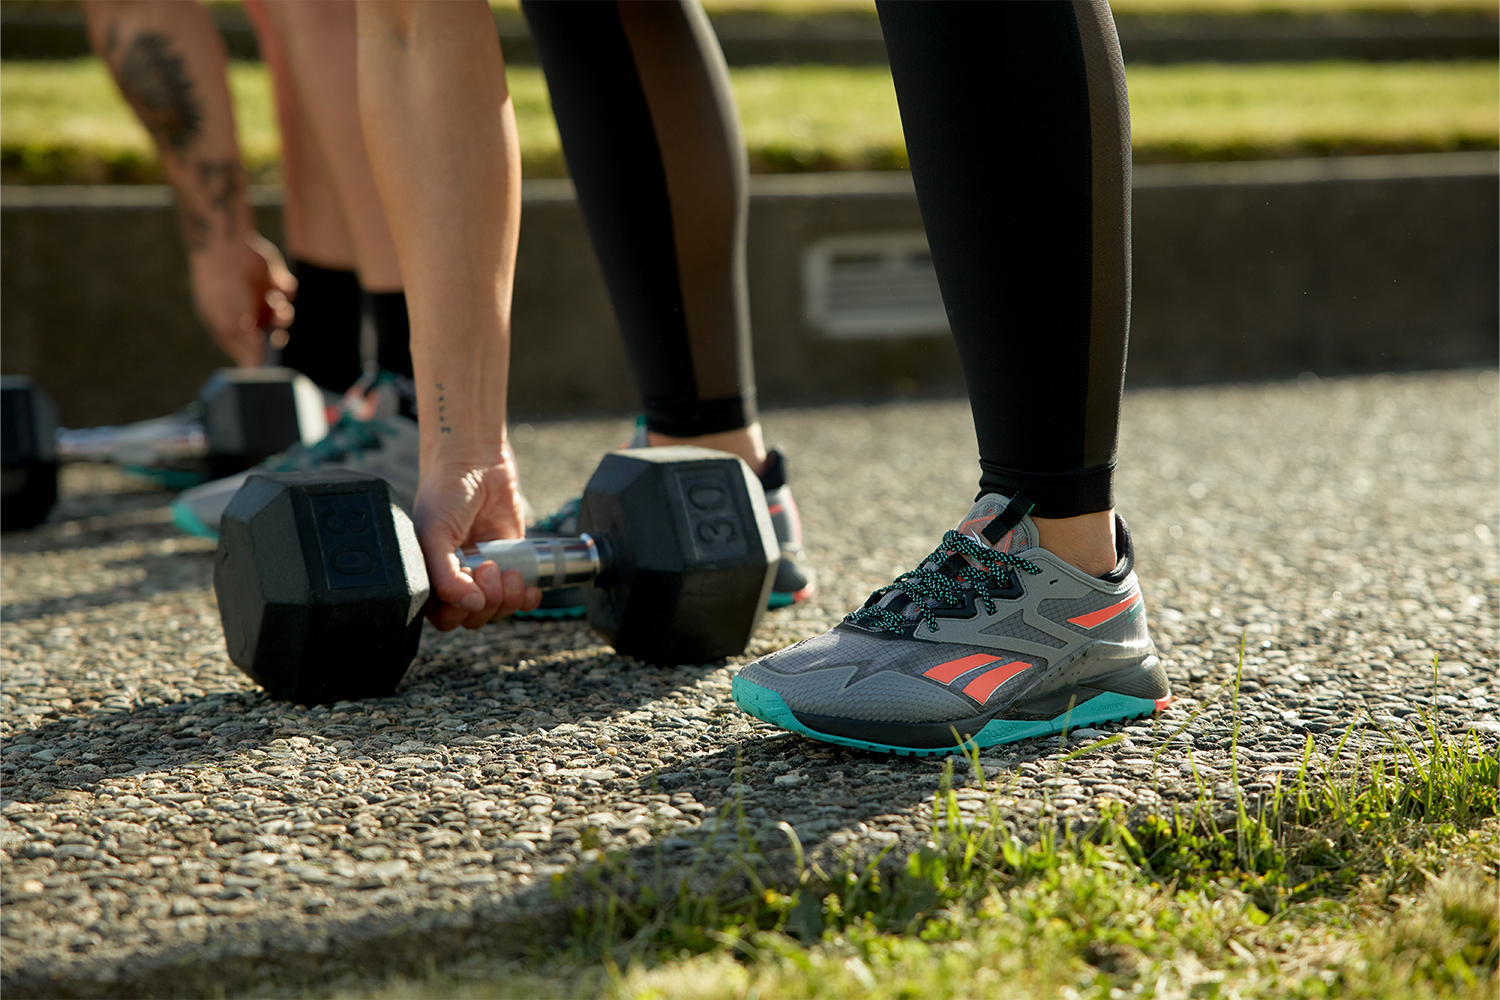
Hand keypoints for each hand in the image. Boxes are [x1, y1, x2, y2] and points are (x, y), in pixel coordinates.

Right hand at [189, 231, 296, 366]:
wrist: (228, 244)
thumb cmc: (223, 285)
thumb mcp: (233, 320)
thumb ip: (248, 345)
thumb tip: (253, 370)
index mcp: (228, 325)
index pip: (247, 350)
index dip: (260, 355)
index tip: (272, 360)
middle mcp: (244, 312)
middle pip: (269, 335)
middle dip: (277, 335)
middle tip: (278, 330)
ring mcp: (259, 295)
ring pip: (281, 316)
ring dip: (284, 314)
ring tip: (279, 304)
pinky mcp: (273, 279)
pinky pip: (288, 293)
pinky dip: (287, 292)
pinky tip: (280, 287)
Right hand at [415, 443, 541, 629]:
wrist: (475, 461)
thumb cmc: (445, 492)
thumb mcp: (434, 534)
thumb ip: (444, 575)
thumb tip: (470, 605)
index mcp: (430, 576)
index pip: (442, 616)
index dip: (458, 610)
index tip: (470, 587)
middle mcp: (457, 579)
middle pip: (471, 619)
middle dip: (487, 602)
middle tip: (490, 568)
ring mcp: (485, 574)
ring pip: (497, 611)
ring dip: (508, 600)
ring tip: (510, 571)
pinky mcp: (511, 563)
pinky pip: (520, 597)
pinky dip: (527, 599)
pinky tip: (531, 589)